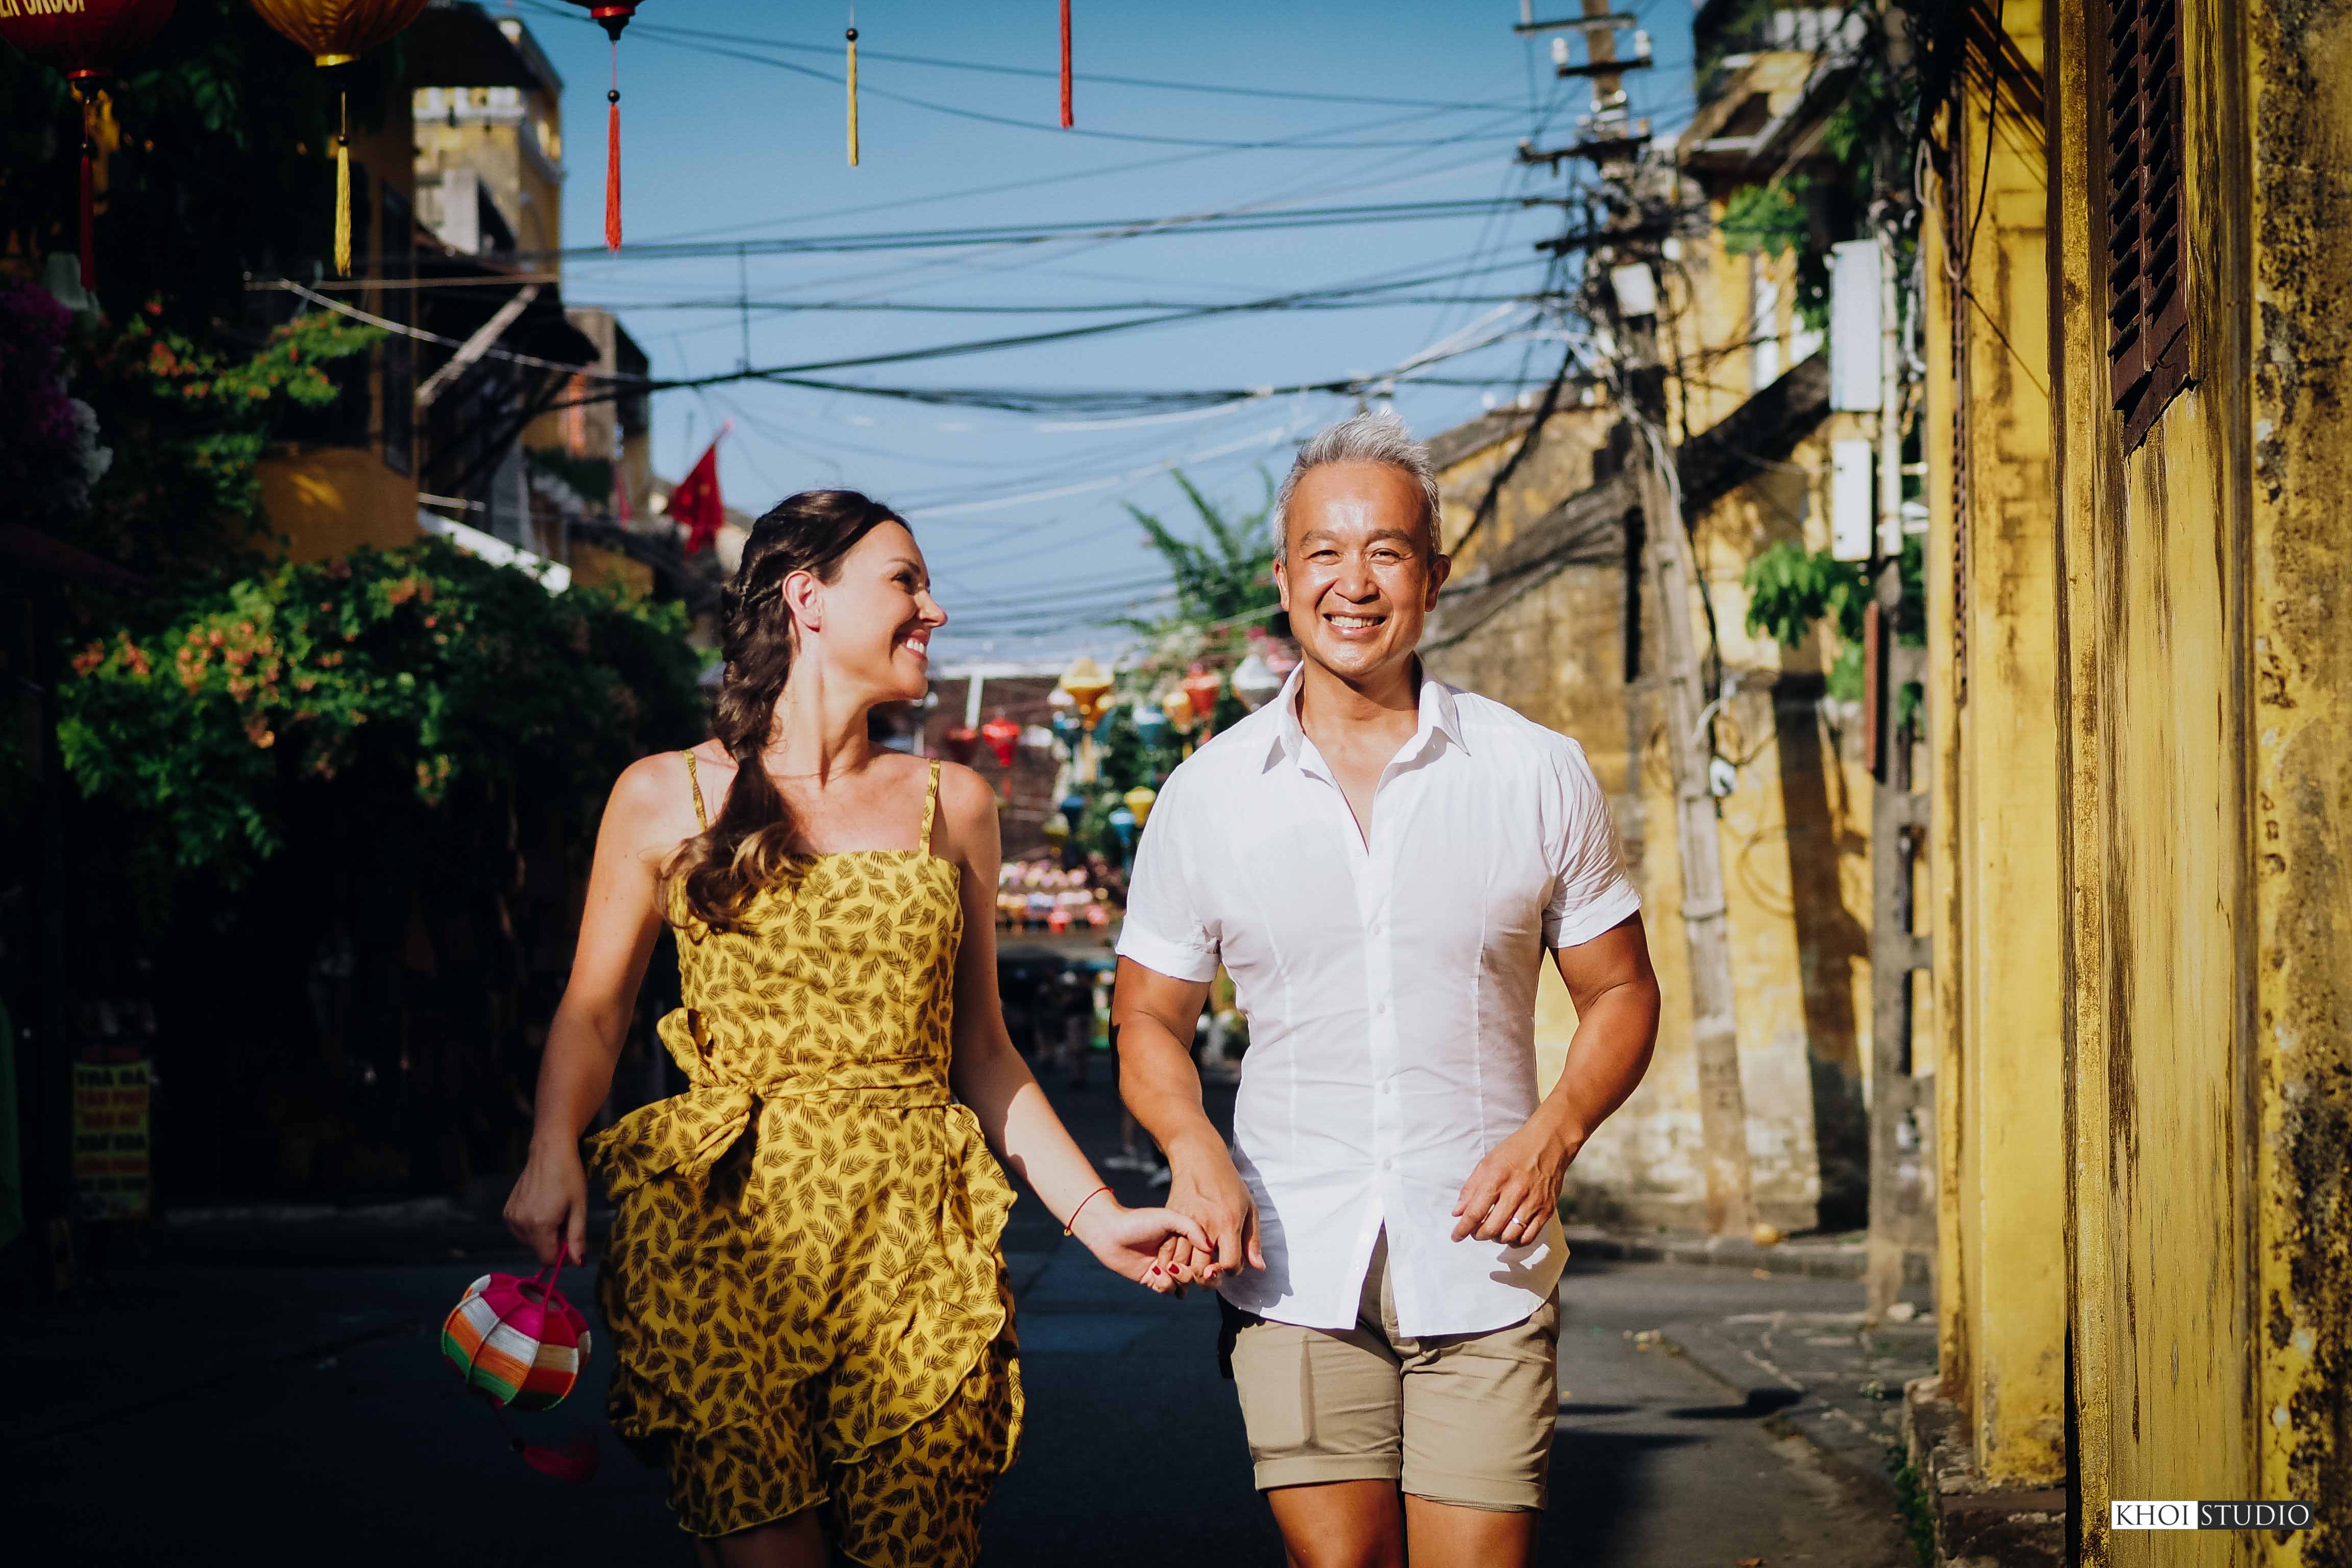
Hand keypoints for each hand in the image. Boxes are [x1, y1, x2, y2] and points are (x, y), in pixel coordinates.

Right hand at [504, 1141, 588, 1266]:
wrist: (549, 1151)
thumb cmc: (569, 1176)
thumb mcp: (579, 1207)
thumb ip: (577, 1238)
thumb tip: (578, 1263)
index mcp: (540, 1225)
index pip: (548, 1259)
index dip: (562, 1255)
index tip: (572, 1240)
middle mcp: (521, 1224)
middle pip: (539, 1250)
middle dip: (554, 1242)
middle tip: (565, 1219)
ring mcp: (511, 1218)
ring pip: (529, 1242)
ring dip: (543, 1235)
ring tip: (554, 1211)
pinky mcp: (507, 1211)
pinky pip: (520, 1231)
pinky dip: (531, 1226)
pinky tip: (540, 1208)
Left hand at [1073, 1200, 1209, 1295]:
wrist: (1109, 1232)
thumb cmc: (1139, 1221)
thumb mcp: (1168, 1218)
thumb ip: (1191, 1228)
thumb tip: (1210, 1247)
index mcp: (1185, 1239)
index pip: (1205, 1256)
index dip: (1206, 1261)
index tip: (1205, 1262)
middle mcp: (1178, 1254)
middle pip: (1197, 1273)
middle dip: (1189, 1272)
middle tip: (1174, 1265)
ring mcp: (1166, 1267)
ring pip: (1184, 1284)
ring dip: (1177, 1279)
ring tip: (1163, 1268)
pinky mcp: (1153, 1279)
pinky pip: (1168, 1289)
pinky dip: (1165, 1284)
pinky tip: (1155, 1272)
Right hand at [1155, 1140, 1265, 1285]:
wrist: (1199, 1161)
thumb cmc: (1229, 1185)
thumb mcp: (1249, 1209)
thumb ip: (1253, 1241)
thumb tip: (1259, 1268)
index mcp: (1228, 1225)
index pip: (1230, 1266)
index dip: (1232, 1271)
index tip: (1231, 1262)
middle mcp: (1205, 1228)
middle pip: (1202, 1271)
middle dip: (1208, 1279)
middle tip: (1211, 1272)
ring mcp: (1185, 1225)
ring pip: (1182, 1265)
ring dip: (1188, 1272)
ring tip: (1196, 1267)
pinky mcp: (1171, 1220)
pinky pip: (1168, 1250)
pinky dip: (1172, 1261)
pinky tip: (1181, 1260)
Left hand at [1451, 1110, 1582, 1244]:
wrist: (1549, 1142)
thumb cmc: (1514, 1151)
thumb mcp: (1487, 1163)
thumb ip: (1470, 1189)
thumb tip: (1457, 1213)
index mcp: (1497, 1178)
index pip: (1475, 1212)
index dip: (1463, 1229)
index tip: (1456, 1237)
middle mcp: (1515, 1192)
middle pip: (1492, 1228)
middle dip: (1478, 1235)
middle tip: (1475, 1232)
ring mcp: (1533, 1202)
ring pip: (1510, 1236)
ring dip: (1496, 1239)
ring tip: (1493, 1232)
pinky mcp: (1547, 1209)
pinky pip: (1529, 1236)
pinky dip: (1516, 1241)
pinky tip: (1510, 1234)